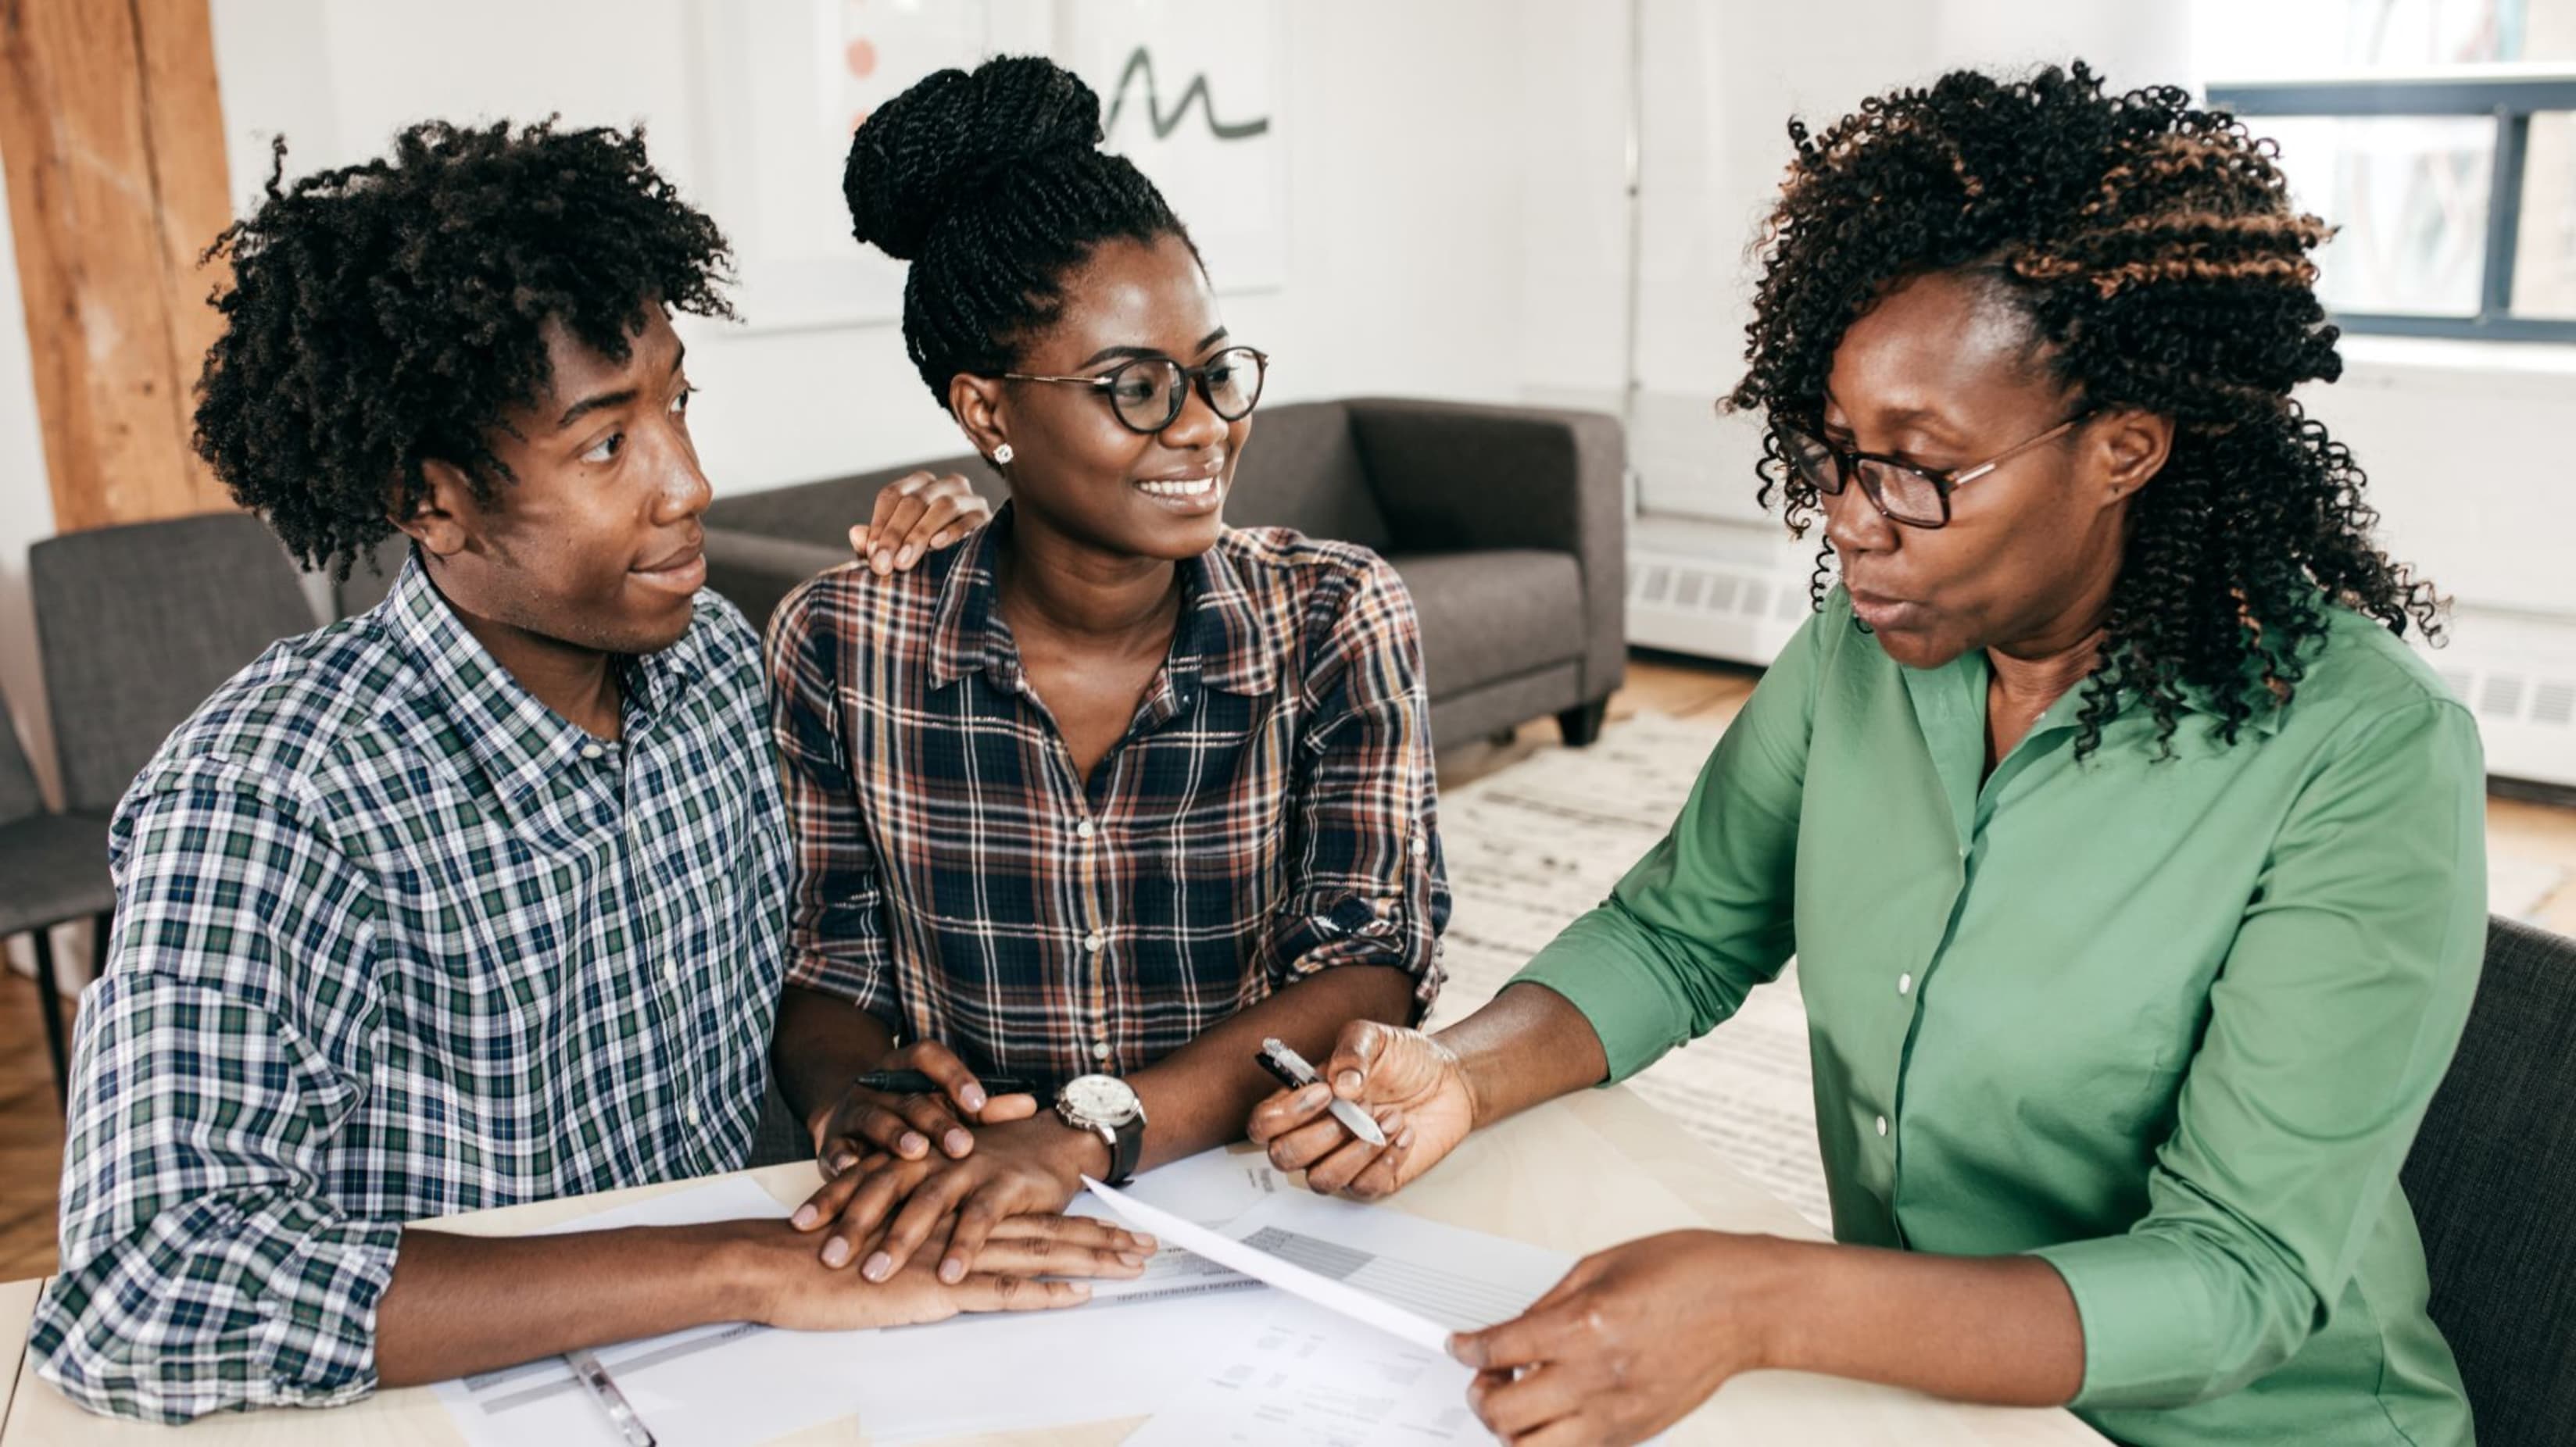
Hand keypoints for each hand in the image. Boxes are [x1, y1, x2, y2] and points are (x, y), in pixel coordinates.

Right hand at [752, 1212, 1154, 1332]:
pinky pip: (1001, 1290)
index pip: (1030, 1219)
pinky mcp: (937, 1286)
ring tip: (1134, 1265)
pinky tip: (1078, 1293)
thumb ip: (926, 1241)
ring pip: (1038, 1254)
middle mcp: (962, 1228)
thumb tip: (955, 1257)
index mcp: (954, 1216)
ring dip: (1091, 1260)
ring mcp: (953, 1256)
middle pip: (1048, 1231)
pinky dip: (1043, 1292)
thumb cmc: (829, 1255)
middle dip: (1104, 1239)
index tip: (1119, 1228)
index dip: (1078, 1222)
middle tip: (1150, 1244)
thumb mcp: (889, 1238)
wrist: (783, 1261)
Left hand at [791, 1112, 1108, 1284]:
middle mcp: (936, 1157)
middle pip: (888, 1187)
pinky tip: (948, 1274)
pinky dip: (963, 1247)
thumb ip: (903, 1190)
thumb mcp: (940, 1169)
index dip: (831, 1197)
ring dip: (901, 1238)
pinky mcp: (1006, 1185)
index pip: (864, 1173)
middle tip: (828, 1257)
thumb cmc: (988, 1161)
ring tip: (876, 1273)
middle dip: (855, 1222)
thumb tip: (850, 1224)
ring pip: (929, 1202)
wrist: (1053, 1140)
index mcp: (915, 1154)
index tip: (796, 1225)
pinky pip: (980, 1219)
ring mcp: (971, 1168)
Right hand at [806, 1040, 1037, 1172]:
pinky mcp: (832, 1142)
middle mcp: (879, 1086)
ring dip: (894, 1136)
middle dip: (937, 1122)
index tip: (980, 1103)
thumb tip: (1032, 1107)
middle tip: (963, 1145)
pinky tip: (851, 1170)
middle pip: (910, 1098)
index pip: (928, 1056)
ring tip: (916, 1151)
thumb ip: (986, 1109)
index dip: (954, 1076)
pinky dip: (841, 1160)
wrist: (850, 1119)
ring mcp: (854, 1112)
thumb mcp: (946, 1105)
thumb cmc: (915, 1115)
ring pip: (874, 1120)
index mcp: (907, 1068)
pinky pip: (834, 1150)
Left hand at [851, 470, 990, 573]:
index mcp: (918, 486)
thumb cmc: (925, 559)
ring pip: (943, 505)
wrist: (968, 573)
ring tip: (905, 562)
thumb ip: (874, 545)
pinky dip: (953, 532)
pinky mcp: (987, 517)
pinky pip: (971, 520)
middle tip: (884, 564)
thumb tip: (855, 532)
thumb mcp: (895, 553)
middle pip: (915, 500)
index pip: (893, 495)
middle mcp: (944, 485)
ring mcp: (969, 498)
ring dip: (920, 534)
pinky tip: (937, 547)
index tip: (871, 553)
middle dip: (896, 534)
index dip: (880, 524)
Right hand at [1245, 1019, 1474, 1198]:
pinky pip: (1363, 1187)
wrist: (1449, 1080)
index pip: (1264, 1123)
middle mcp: (1315, 1135)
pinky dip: (1387, 1159)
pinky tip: (1404, 1133)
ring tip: (1389, 1118)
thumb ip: (1352, 1050)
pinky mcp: (1372, 1179)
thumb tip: (1340, 1085)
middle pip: (1283, 1157)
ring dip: (1358, 1149)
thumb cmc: (1404, 1059)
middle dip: (1323, 1134)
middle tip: (1361, 1108)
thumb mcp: (1375, 1038)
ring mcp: (1342, 1160)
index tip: (1324, 1093)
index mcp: (1304, 1101)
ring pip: (1320, 1180)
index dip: (1285, 1114)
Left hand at [1449, 1231, 1783, 1444]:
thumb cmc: (1687, 1272)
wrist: (1747, 1303)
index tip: (1459, 1346)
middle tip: (1484, 1376)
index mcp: (1582, 1325)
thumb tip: (1512, 1330)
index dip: (1466, 1348)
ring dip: (1511, 1428)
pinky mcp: (1638, 1432)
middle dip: (1479, 1394)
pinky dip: (1552, 1440)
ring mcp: (1617, 1413)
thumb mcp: (1601, 1265)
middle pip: (1503, 1411)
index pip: (1497, 1350)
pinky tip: (1553, 1414)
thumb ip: (1549, 1303)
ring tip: (1515, 1402)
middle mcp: (1595, 1376)